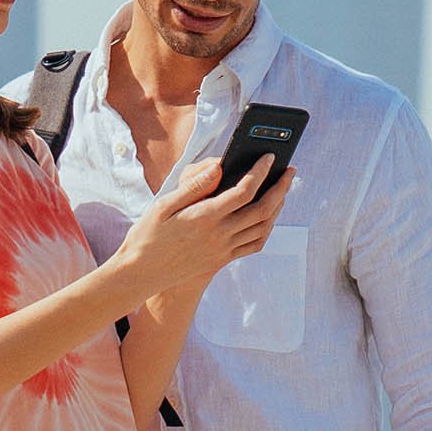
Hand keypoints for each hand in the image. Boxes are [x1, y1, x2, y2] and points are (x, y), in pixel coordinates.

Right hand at [116, 157, 293, 301]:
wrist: (141, 274)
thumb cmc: (148, 235)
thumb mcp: (163, 205)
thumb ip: (194, 185)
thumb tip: (218, 166)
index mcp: (204, 218)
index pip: (244, 191)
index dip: (260, 171)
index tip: (268, 156)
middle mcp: (219, 235)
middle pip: (263, 209)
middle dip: (281, 187)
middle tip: (290, 170)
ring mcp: (223, 250)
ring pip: (264, 227)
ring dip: (278, 206)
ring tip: (282, 189)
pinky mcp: (223, 259)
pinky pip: (255, 244)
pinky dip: (267, 228)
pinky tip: (268, 216)